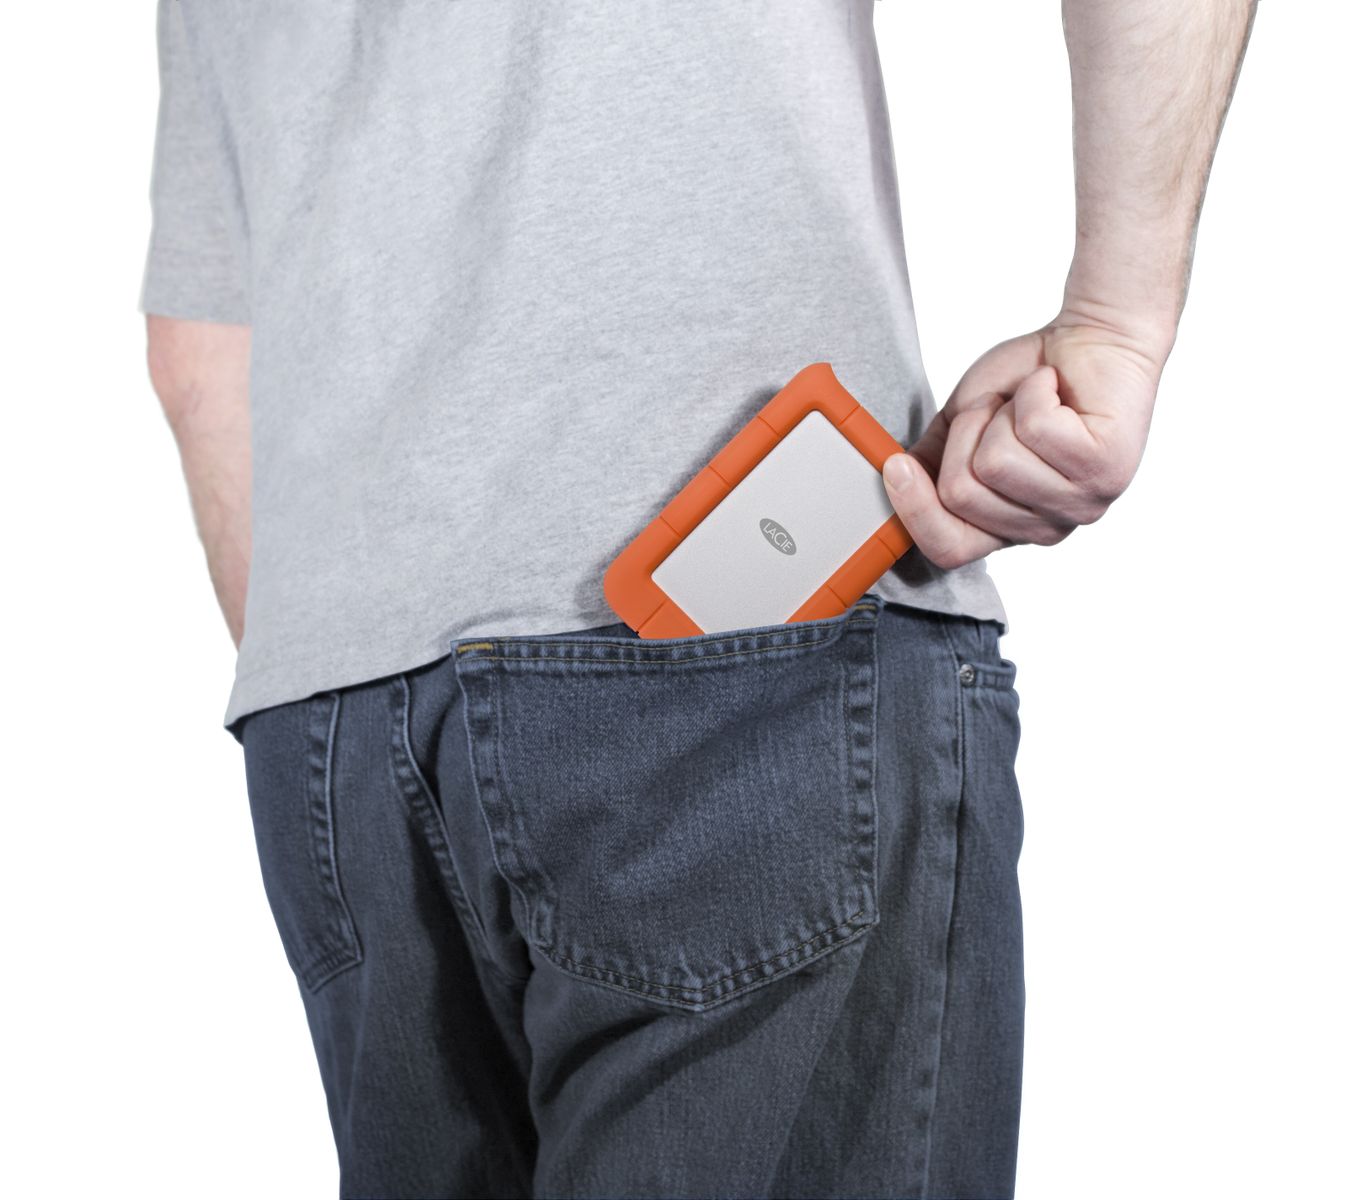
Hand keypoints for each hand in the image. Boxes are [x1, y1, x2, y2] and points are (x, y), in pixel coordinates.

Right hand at [882, 315, 1167, 568]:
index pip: (948, 549)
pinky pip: (1035, 429)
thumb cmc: (1027, 382)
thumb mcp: (961, 424)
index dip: (915, 510)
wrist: (1092, 338)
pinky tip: (1055, 391)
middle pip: (961, 493)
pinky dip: (1035, 392)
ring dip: (1003, 412)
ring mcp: (1081, 504)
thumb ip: (930, 461)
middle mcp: (1046, 528)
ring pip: (995, 462)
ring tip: (1033, 401)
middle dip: (967, 433)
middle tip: (999, 412)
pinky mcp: (1107, 470)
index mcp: (1007, 526)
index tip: (898, 465)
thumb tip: (891, 479)